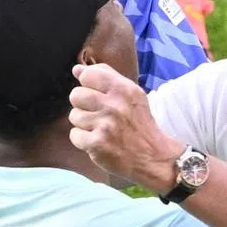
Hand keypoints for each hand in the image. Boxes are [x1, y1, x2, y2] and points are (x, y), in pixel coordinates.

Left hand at [68, 63, 183, 192]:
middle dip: (83, 106)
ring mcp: (106, 125)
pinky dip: (83, 140)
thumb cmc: (139, 123)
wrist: (152, 157)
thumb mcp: (131, 94)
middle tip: (98, 115)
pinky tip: (98, 141)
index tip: (97, 96)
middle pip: (76, 95)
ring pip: (74, 116)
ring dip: (84, 124)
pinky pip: (74, 135)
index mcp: (124, 89)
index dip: (88, 86)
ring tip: (100, 129)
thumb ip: (105, 76)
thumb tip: (77, 69)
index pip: (87, 75)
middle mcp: (115, 105)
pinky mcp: (97, 143)